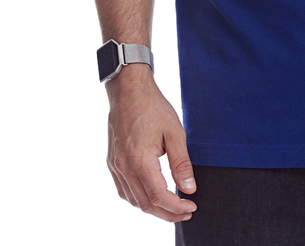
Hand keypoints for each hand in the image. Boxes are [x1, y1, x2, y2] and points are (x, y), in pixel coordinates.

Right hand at [105, 66, 198, 223]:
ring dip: (153, 209)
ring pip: (133, 200)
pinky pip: (124, 190)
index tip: (191, 206)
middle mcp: (124, 166)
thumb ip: (181, 163)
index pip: (159, 196)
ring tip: (172, 207)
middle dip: (167, 213)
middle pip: (145, 204)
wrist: (128, 90)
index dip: (176, 207)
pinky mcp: (112, 162)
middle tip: (186, 212)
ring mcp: (115, 165)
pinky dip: (138, 199)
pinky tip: (151, 196)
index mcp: (140, 159)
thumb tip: (189, 188)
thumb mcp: (174, 132)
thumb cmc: (153, 107)